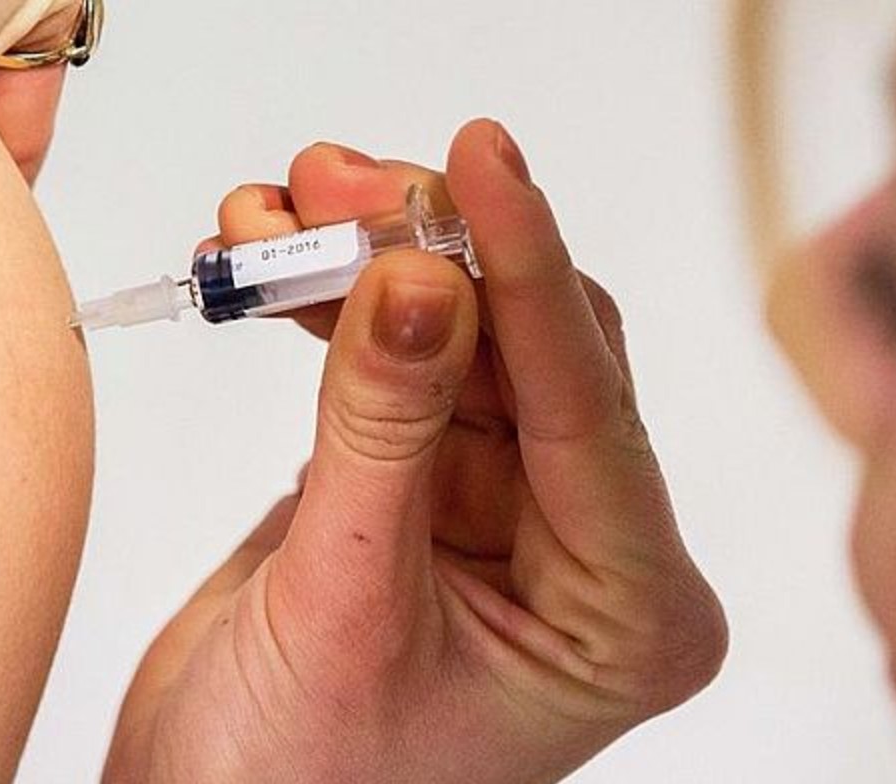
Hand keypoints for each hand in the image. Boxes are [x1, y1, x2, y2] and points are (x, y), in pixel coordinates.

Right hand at [105, 120, 726, 781]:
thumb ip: (382, 433)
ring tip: (276, 217)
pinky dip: (328, 310)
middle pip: (531, 349)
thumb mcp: (344, 606)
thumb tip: (415, 278)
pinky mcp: (421, 484)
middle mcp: (583, 550)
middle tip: (338, 189)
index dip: (528, 272)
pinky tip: (270, 266)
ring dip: (363, 267)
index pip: (589, 409)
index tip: (482, 162)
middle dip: (431, 256)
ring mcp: (500, 510)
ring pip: (455, 337)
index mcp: (625, 614)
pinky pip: (391, 365)